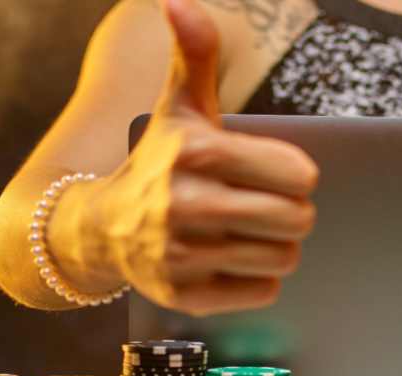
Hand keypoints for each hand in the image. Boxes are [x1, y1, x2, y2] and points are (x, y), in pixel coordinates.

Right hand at [95, 0, 317, 315]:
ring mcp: (185, 255)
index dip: (296, 176)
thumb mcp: (178, 107)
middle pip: (298, 220)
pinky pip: (262, 293)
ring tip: (249, 234)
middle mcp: (189, 204)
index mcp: (200, 152)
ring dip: (277, 247)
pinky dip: (256, 281)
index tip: (274, 174)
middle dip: (291, 214)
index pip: (301, 176)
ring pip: (284, 259)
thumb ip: (193, 53)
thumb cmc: (158, 162)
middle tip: (266, 207)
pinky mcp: (185, 296)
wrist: (101, 228)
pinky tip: (230, 262)